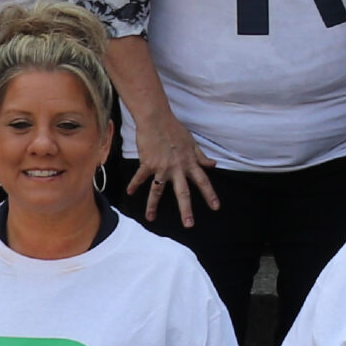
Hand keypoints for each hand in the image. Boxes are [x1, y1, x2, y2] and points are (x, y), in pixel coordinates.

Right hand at [125, 109, 219, 227]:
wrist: (157, 120)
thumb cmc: (175, 130)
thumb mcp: (193, 143)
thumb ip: (202, 157)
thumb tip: (213, 165)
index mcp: (190, 163)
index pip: (203, 182)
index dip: (210, 195)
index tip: (216, 207)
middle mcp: (177, 168)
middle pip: (183, 193)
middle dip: (186, 210)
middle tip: (189, 224)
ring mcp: (162, 168)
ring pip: (158, 191)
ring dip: (153, 205)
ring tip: (151, 218)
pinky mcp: (148, 164)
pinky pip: (140, 177)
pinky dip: (134, 185)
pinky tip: (130, 193)